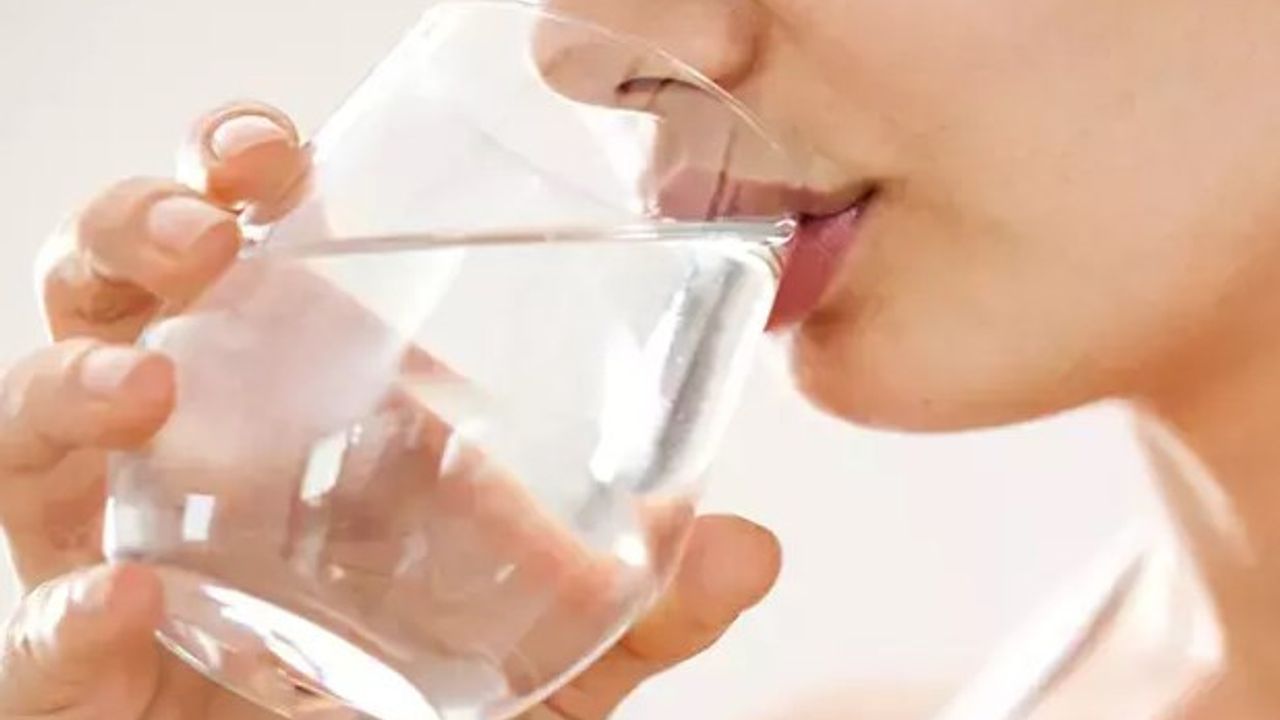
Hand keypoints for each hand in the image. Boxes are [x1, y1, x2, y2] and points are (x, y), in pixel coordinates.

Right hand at [0, 101, 781, 718]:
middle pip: (107, 306)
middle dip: (129, 237)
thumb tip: (748, 547)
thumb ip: (640, 605)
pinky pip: (35, 635)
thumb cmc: (427, 697)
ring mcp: (114, 556)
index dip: (224, 181)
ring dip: (67, 387)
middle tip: (201, 230)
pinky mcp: (74, 673)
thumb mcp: (546, 642)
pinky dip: (64, 619)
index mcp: (289, 408)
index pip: (227, 258)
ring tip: (141, 387)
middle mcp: (186, 461)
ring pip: (31, 436)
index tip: (278, 153)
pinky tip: (122, 601)